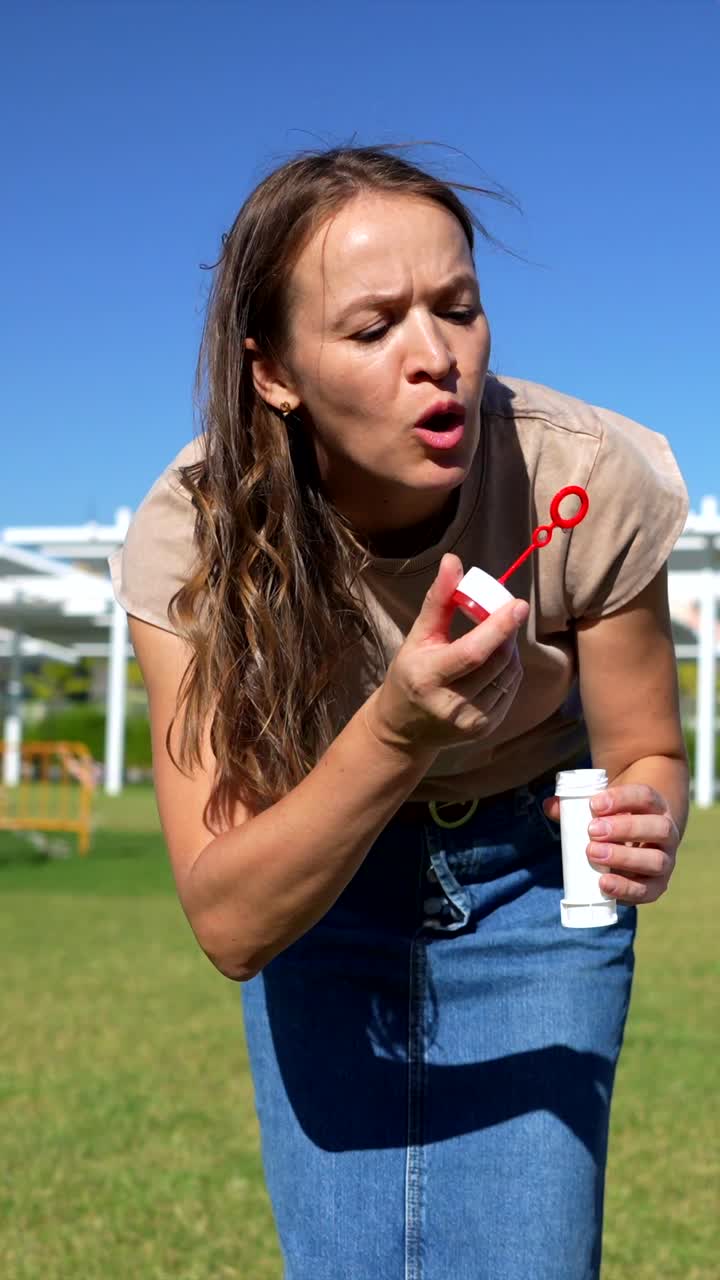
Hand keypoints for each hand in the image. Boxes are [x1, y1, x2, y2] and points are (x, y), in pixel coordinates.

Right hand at [365, 553, 528, 753]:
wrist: (403, 728)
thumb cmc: (409, 673)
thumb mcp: (417, 636)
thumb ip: (438, 600)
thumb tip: (454, 561)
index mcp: (428, 677)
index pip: (473, 653)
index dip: (499, 628)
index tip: (518, 605)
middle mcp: (450, 704)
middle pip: (496, 662)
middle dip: (508, 634)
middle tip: (509, 612)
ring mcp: (470, 721)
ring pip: (508, 676)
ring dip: (510, 651)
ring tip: (498, 637)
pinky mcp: (484, 730)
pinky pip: (510, 690)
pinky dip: (509, 670)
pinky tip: (496, 662)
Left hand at [543, 783, 678, 904]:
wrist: (634, 843)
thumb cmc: (614, 821)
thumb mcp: (601, 810)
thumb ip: (575, 807)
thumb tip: (550, 806)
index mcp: (655, 806)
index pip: (645, 796)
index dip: (621, 799)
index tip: (594, 804)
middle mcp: (666, 832)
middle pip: (657, 828)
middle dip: (625, 829)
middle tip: (592, 831)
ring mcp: (665, 860)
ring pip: (656, 860)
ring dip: (624, 858)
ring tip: (593, 853)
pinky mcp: (657, 885)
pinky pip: (647, 890)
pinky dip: (626, 888)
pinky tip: (603, 883)